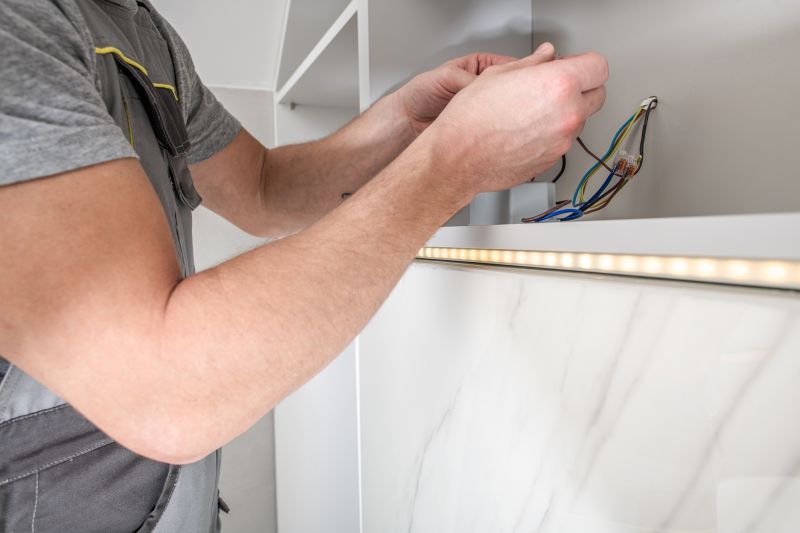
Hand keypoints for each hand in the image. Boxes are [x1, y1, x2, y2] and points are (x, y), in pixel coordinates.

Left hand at [396, 53, 517, 135]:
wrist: (407, 121)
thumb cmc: (420, 93)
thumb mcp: (447, 76)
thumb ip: (472, 80)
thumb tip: (494, 86)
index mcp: (479, 66)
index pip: (508, 66)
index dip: (519, 74)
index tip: (526, 82)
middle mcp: (483, 86)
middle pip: (510, 89)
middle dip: (515, 96)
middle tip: (518, 102)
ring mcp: (483, 107)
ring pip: (503, 110)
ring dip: (505, 115)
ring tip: (505, 117)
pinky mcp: (480, 127)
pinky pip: (494, 126)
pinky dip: (497, 129)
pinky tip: (497, 130)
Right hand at [425, 43, 607, 195]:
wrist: (458, 157)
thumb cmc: (471, 118)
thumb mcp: (499, 74)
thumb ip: (532, 63)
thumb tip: (545, 57)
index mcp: (559, 84)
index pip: (598, 66)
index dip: (584, 64)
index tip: (573, 65)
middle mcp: (567, 113)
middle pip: (598, 94)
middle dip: (582, 87)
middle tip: (558, 85)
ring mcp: (562, 140)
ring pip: (580, 120)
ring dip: (567, 112)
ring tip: (533, 110)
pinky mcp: (552, 159)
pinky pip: (563, 140)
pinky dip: (553, 133)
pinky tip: (526, 129)